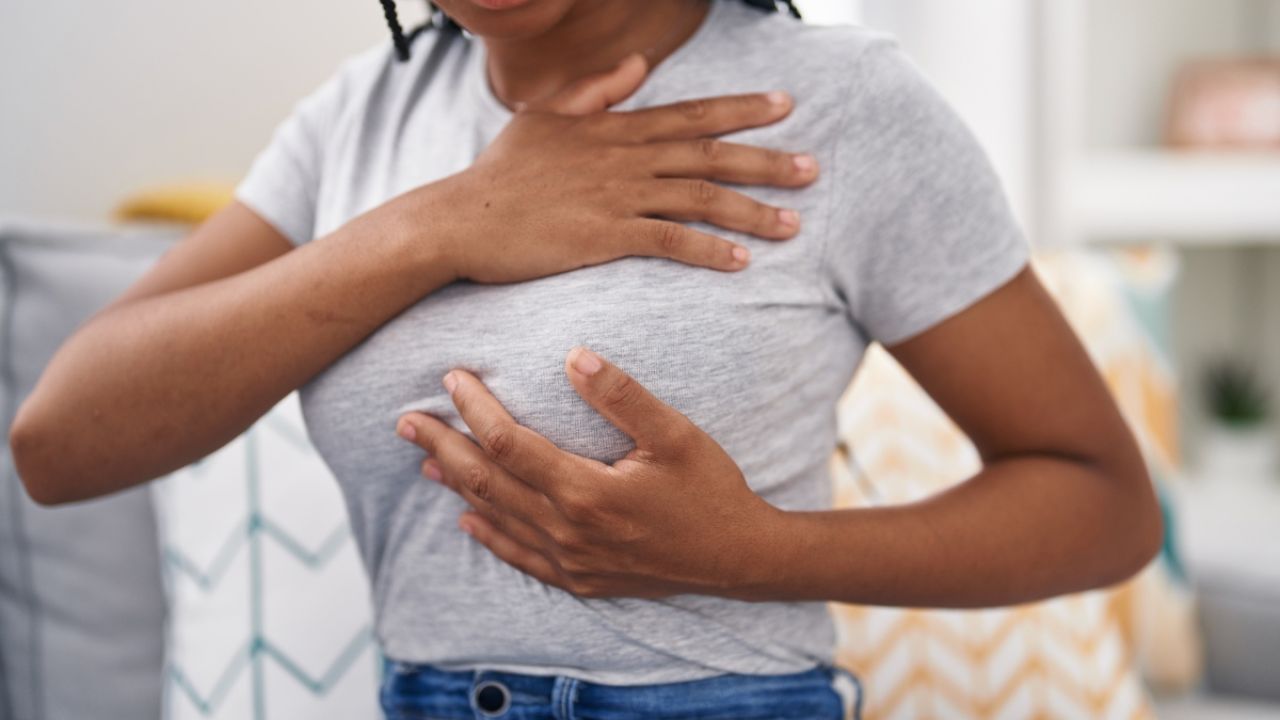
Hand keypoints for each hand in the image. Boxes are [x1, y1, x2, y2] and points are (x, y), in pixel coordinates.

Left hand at [395, 347, 784, 598]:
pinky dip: (489, 534)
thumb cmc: (711, 490)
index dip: (474, 408)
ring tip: (423, 459)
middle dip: (443, 446)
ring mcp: (571, 560)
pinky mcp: (581, 579)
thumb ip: (623, 396)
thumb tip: (573, 354)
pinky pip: (520, 557)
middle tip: (405, 419)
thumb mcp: (676, 435)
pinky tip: (468, 518)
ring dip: (457, 484)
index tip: (452, 378)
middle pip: (487, 481)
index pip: (509, 443)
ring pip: (497, 517)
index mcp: (586, 491)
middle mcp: (568, 531)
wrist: (740, 559)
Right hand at [396, 54, 818, 283]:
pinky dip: (708, 251)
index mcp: (612, 127)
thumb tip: (634, 64)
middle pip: (707, 152)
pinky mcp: (603, 236)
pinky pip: (668, 241)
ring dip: (750, 211)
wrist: (460, 219)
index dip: (740, 108)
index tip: (784, 105)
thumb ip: (596, 93)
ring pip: (698, 198)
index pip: (689, 113)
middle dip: (765, 159)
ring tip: (793, 225)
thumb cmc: (500, 175)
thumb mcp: (546, 118)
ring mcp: (615, 195)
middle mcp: (622, 156)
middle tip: (812, 169)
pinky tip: (740, 262)